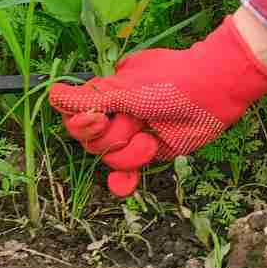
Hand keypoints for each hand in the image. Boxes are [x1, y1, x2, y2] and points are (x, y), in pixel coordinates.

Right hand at [48, 15, 266, 196]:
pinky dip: (124, 181)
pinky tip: (126, 185)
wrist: (214, 91)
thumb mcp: (127, 88)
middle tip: (136, 121)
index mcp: (108, 94)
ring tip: (152, 138)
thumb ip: (91, 99)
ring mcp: (134, 135)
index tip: (98, 118)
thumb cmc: (170, 81)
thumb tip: (52, 95)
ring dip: (130, 153)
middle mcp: (117, 116)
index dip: (80, 123)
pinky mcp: (152, 152)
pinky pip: (127, 174)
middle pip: (91, 142)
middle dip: (113, 137)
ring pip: (110, 159)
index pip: (74, 116)